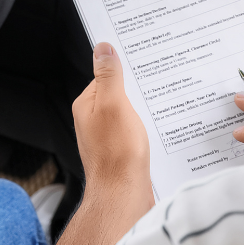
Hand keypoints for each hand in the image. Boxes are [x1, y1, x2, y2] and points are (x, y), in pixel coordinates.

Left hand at [72, 44, 152, 212]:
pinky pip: (132, 131)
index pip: (105, 75)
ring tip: (157, 110)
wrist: (122, 196)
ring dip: (142, 111)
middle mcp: (92, 120)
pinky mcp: (118, 151)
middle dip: (135, 91)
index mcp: (86, 104)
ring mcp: (105, 137)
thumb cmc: (117, 154)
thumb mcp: (114, 104)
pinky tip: (156, 131)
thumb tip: (103, 48)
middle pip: (117, 94)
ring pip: (126, 113)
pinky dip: (144, 128)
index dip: (124, 70)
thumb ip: (109, 76)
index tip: (142, 65)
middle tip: (155, 86)